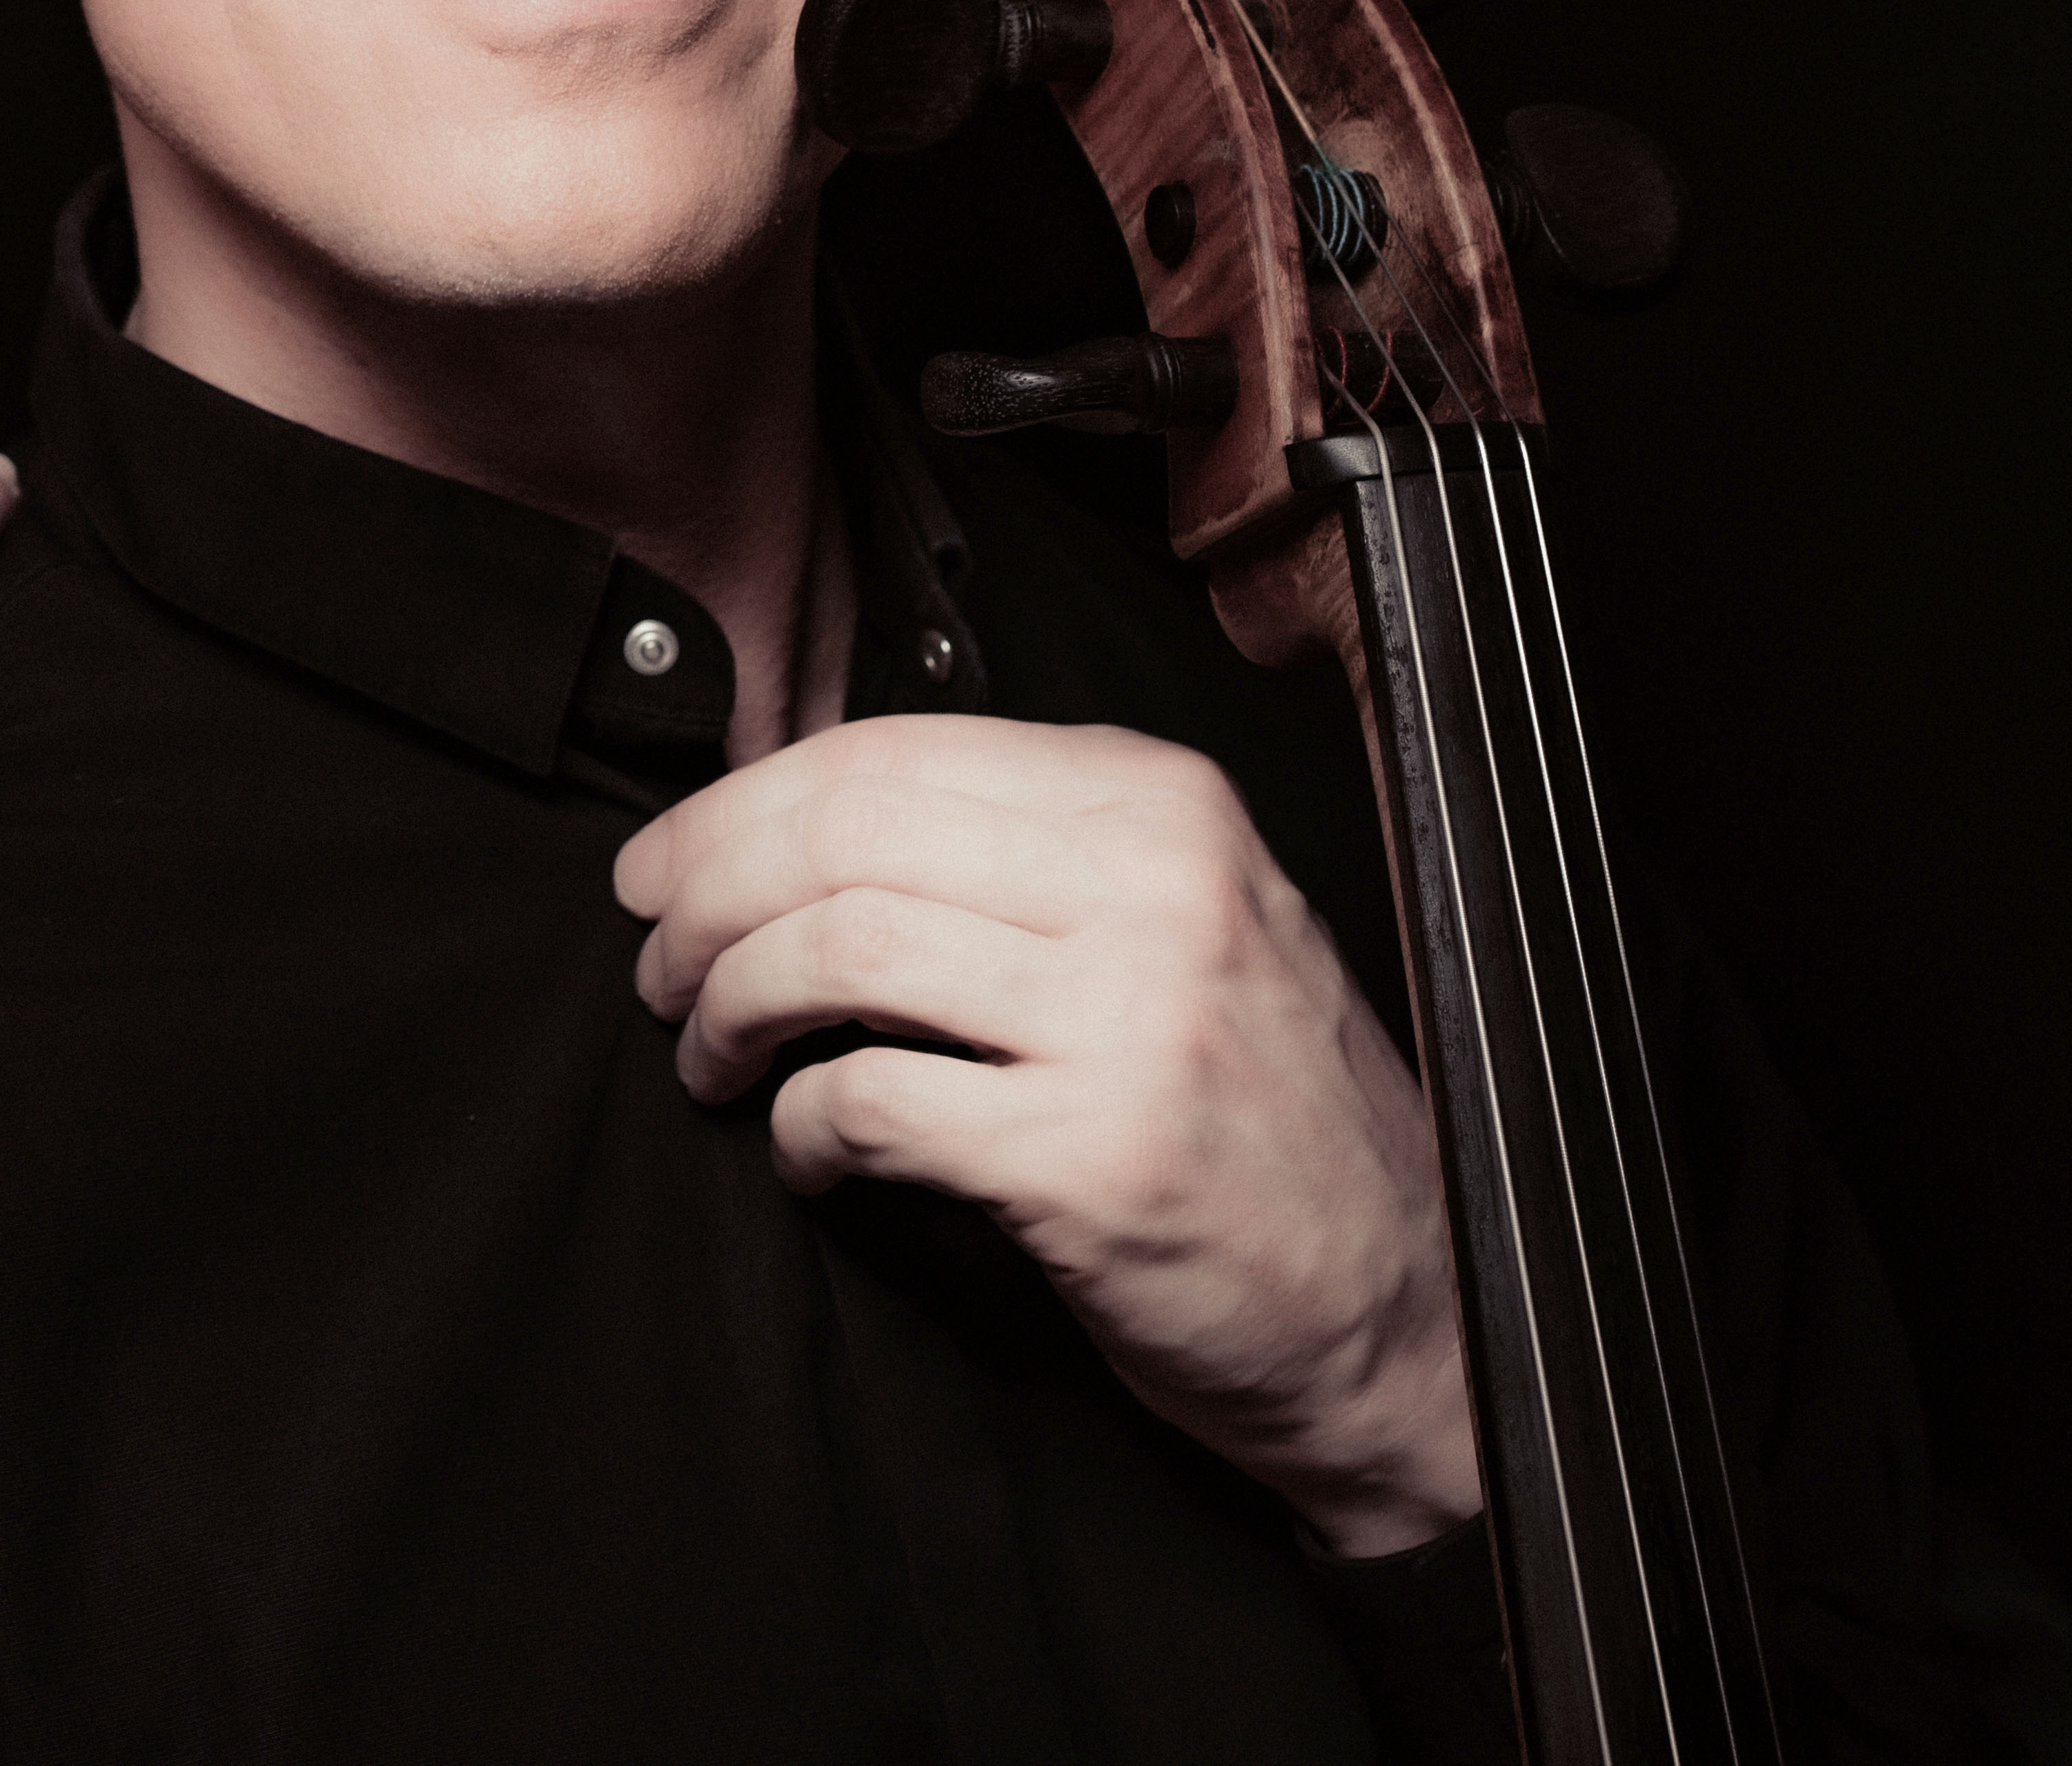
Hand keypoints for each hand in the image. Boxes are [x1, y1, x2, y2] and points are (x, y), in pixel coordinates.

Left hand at [613, 715, 1478, 1555]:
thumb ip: (1018, 851)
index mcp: (1160, 806)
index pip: (885, 754)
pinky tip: (801, 1154)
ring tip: (707, 1054)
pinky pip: (867, 1101)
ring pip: (834, 949)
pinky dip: (795, 1127)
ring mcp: (1132, 1023)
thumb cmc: (1264, 1123)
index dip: (737, 807)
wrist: (1415, 1316)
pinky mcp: (1093, 1159)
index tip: (663, 867)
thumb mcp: (1175, 926)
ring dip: (728, 1006)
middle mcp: (1155, 890)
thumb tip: (792, 817)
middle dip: (704, 896)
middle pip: (840, 835)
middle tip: (656, 962)